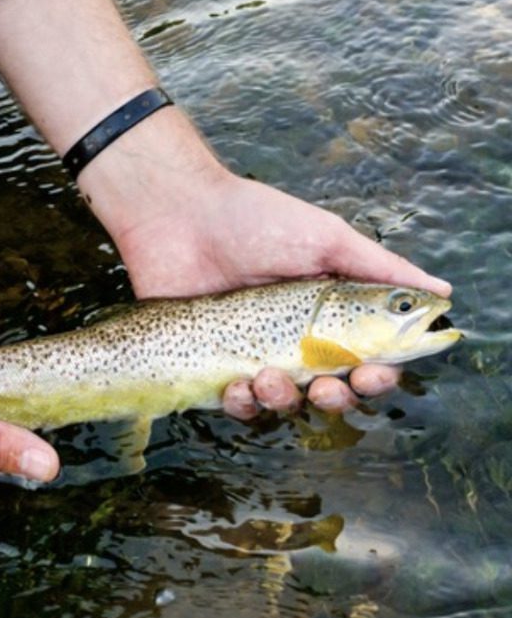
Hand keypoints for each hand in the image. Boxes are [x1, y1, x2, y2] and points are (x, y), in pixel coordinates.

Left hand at [103, 170, 449, 417]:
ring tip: (267, 374)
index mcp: (325, 311)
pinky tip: (237, 384)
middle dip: (337, 397)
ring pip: (282, 402)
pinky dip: (241, 403)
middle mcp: (290, 337)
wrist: (177, 214)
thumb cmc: (252, 218)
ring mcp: (248, 352)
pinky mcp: (208, 363)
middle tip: (327, 384)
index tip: (374, 372)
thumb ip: (378, 267)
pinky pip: (233, 402)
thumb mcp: (324, 237)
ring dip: (285, 400)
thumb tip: (441, 292)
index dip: (376, 374)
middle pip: (328, 389)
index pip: (364, 357)